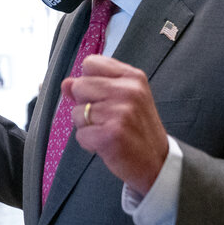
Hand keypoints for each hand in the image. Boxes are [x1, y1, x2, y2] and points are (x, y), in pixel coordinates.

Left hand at [63, 55, 167, 194]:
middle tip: (106, 118)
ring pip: (77, 112)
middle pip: (79, 85)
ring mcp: (121, 112)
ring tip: (108, 131)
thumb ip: (93, 87)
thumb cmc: (137, 129)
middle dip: (85, 104)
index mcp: (132, 77)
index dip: (88, 81)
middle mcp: (128, 91)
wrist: (157, 162)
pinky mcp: (111, 134)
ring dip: (86, 126)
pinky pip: (80, 134)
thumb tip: (66, 83)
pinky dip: (88, 142)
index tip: (102, 96)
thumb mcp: (122, 100)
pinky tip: (106, 144)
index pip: (90, 63)